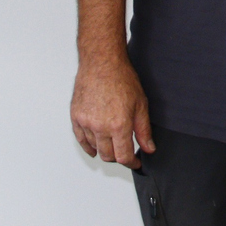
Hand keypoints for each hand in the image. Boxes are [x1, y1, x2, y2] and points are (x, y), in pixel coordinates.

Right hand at [70, 54, 154, 168]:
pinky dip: (88, 146)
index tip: (136, 162)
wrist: (101, 62)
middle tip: (126, 153)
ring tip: (112, 145)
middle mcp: (100, 127)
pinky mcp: (76, 117)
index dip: (132, 163)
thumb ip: (144, 130)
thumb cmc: (121, 78)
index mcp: (119, 125)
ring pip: (95, 148)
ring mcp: (86, 123)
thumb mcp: (140, 104)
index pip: (124, 156)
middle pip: (109, 156)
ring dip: (105, 150)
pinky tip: (94, 147)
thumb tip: (149, 148)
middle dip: (119, 157)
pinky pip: (81, 139)